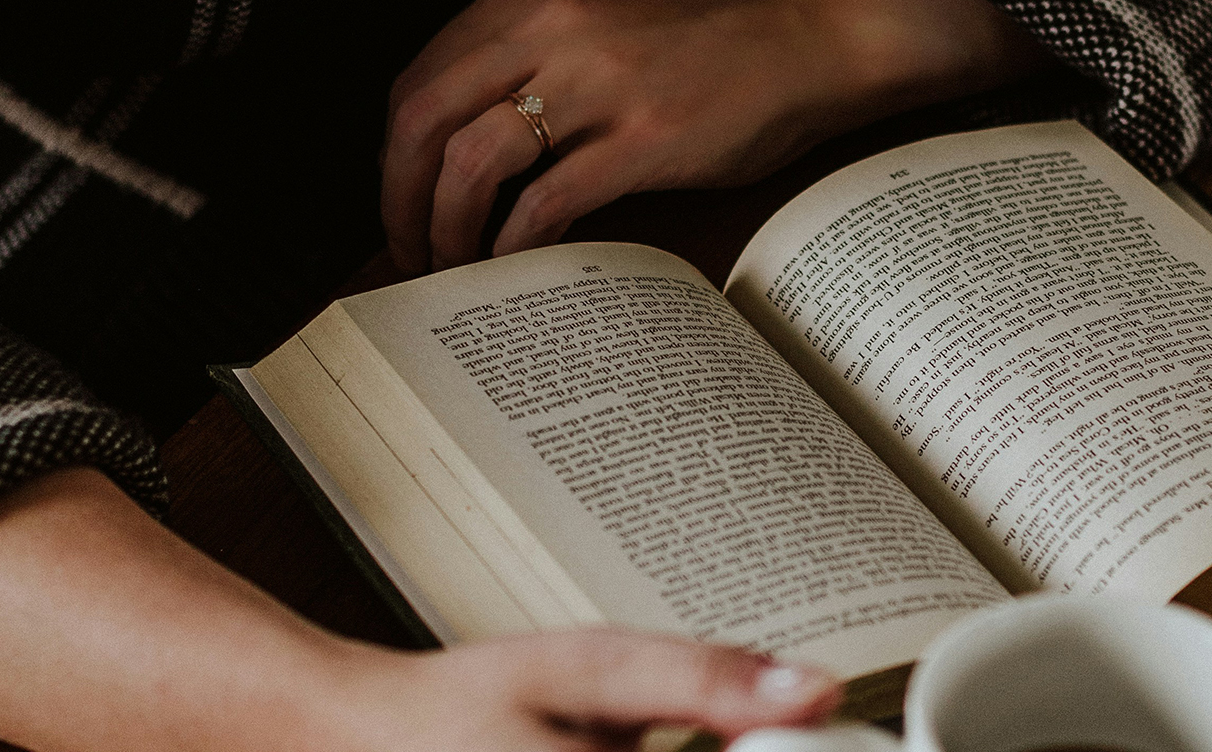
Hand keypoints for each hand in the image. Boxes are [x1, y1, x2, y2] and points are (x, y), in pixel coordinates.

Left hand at [382, 0, 1051, 270]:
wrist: (817, 38)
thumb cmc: (716, 43)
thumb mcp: (603, 31)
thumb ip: (537, 70)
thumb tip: (475, 148)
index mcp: (535, 3)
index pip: (421, 81)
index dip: (394, 155)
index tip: (399, 200)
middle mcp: (553, 32)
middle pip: (425, 122)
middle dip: (400, 199)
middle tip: (409, 250)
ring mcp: (597, 86)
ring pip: (472, 162)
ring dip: (447, 227)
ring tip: (455, 266)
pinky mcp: (643, 139)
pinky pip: (546, 201)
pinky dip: (515, 242)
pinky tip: (515, 264)